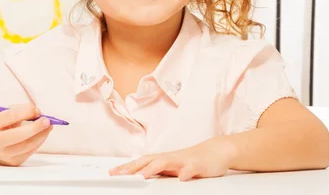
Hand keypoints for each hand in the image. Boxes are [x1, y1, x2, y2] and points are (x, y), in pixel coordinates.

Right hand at [0, 104, 52, 165]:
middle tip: (47, 120)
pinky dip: (40, 140)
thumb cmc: (1, 127)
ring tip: (49, 126)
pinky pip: (31, 150)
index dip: (26, 112)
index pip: (10, 116)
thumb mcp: (5, 115)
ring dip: (41, 134)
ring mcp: (5, 154)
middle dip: (35, 128)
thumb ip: (20, 111)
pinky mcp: (14, 161)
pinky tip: (44, 133)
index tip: (37, 110)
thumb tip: (38, 113)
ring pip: (27, 145)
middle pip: (17, 136)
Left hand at [109, 136, 233, 180]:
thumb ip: (159, 171)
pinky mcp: (198, 165)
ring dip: (154, 168)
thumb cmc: (193, 160)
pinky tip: (182, 177)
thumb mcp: (174, 168)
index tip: (112, 173)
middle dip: (133, 168)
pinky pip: (192, 168)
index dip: (127, 167)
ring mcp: (184, 160)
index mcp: (164, 159)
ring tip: (143, 175)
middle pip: (148, 160)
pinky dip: (186, 172)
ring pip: (166, 162)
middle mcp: (171, 158)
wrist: (217, 150)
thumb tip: (141, 177)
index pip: (141, 162)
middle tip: (118, 174)